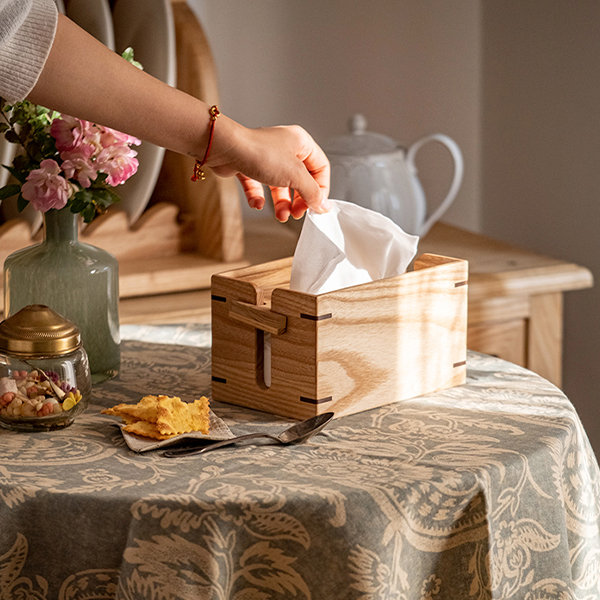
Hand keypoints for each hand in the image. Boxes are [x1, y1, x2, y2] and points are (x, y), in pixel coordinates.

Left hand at [208, 119, 329, 221]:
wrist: (225, 149)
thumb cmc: (260, 154)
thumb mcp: (295, 175)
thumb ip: (312, 192)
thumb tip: (323, 206)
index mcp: (301, 143)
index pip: (320, 168)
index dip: (320, 189)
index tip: (316, 206)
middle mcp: (285, 148)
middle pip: (300, 180)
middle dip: (299, 200)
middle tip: (297, 213)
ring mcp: (266, 157)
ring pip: (280, 185)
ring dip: (281, 203)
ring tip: (281, 215)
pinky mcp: (249, 166)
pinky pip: (259, 186)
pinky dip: (259, 198)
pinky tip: (257, 204)